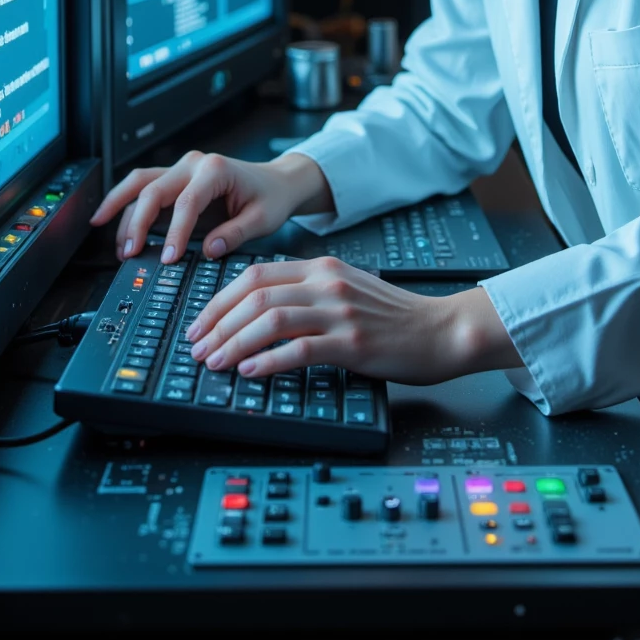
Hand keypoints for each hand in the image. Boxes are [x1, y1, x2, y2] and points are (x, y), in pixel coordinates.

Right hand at [88, 148, 331, 263]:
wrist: (277, 181)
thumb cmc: (271, 197)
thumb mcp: (263, 218)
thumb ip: (236, 233)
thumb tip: (209, 250)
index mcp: (216, 170)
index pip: (186, 202)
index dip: (175, 232)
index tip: (168, 258)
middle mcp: (194, 164)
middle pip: (154, 189)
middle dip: (138, 222)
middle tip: (130, 253)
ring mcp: (182, 169)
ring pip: (140, 183)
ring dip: (121, 208)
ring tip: (114, 241)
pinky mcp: (176, 180)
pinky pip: (143, 187)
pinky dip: (124, 203)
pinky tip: (108, 220)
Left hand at [184, 256, 522, 383]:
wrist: (442, 330)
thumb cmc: (394, 317)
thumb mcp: (347, 290)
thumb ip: (308, 293)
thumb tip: (258, 313)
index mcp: (322, 267)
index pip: (255, 275)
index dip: (219, 300)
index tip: (200, 323)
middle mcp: (327, 283)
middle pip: (255, 295)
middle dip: (217, 322)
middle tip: (197, 346)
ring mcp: (339, 312)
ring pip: (270, 319)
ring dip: (234, 342)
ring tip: (214, 362)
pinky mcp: (352, 342)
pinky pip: (299, 349)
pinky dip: (268, 361)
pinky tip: (249, 372)